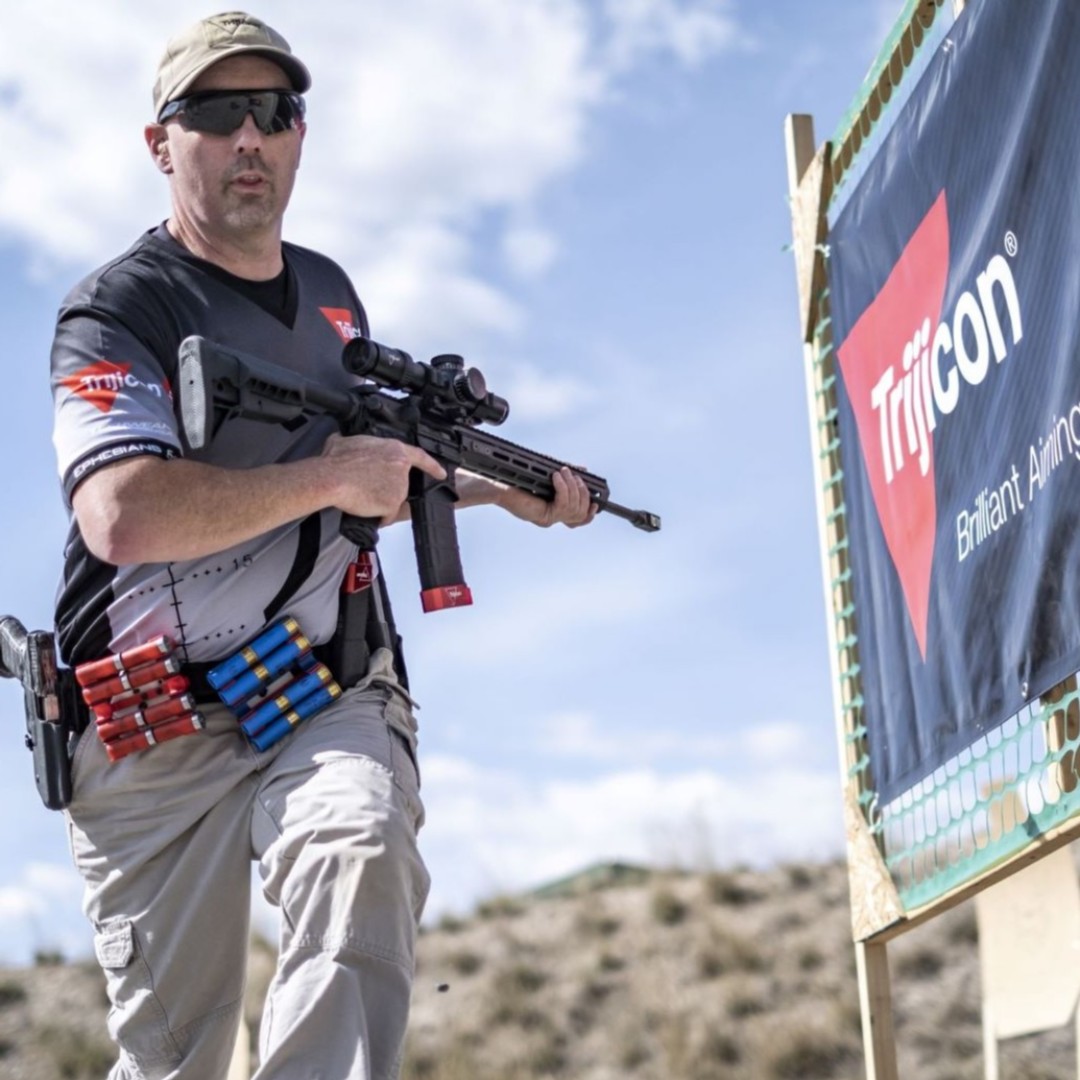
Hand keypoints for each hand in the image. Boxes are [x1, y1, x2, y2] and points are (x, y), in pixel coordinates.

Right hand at [319, 433, 445, 523]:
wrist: (331, 478)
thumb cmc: (335, 461)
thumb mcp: (345, 441)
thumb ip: (355, 442)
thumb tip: (342, 442)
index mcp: (394, 449)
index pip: (420, 457)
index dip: (432, 466)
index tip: (441, 473)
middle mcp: (401, 467)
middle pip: (400, 483)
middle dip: (387, 488)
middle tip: (368, 487)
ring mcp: (399, 487)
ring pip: (392, 500)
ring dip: (379, 502)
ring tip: (360, 496)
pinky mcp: (393, 504)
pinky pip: (386, 515)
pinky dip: (377, 516)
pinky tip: (364, 510)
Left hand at [498, 466, 598, 527]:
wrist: (500, 487)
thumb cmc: (519, 480)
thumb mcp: (548, 475)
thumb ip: (566, 475)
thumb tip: (583, 470)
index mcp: (554, 510)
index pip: (579, 520)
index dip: (590, 512)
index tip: (595, 501)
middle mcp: (553, 517)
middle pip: (580, 513)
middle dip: (582, 491)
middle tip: (575, 476)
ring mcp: (549, 518)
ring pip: (573, 508)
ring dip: (572, 486)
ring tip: (564, 472)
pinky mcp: (544, 516)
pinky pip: (562, 504)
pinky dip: (562, 488)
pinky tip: (557, 477)